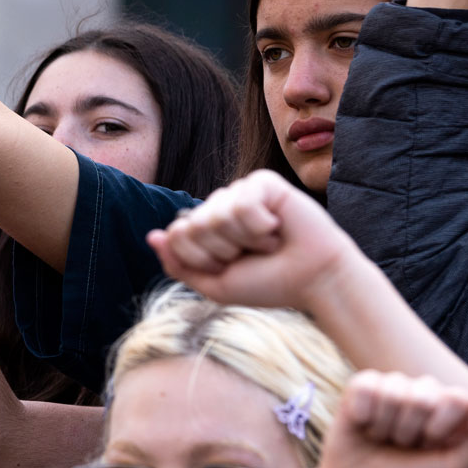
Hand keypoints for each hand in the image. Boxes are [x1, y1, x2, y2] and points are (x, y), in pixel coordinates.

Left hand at [146, 170, 361, 311]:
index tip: (229, 268)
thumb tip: (152, 236)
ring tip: (267, 243)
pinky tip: (277, 228)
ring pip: (216, 216)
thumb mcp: (215, 285)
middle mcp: (220, 207)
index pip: (177, 234)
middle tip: (250, 256)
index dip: (202, 260)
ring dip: (244, 240)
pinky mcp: (263, 183)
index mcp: (206, 228)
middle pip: (192, 226)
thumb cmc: (269, 283)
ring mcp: (240, 192)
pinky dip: (260, 226)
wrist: (315, 281)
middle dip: (222, 252)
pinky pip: (242, 203)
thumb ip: (179, 264)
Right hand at [316, 371, 467, 467]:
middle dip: (411, 431)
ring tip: (383, 439)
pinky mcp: (361, 388)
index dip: (439, 428)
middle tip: (404, 446)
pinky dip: (363, 413)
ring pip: (393, 392)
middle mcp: (424, 393)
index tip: (430, 448)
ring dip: (385, 426)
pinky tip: (364, 426)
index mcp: (452, 411)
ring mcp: (393, 388)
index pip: (457, 398)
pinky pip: (366, 386)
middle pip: (425, 395)